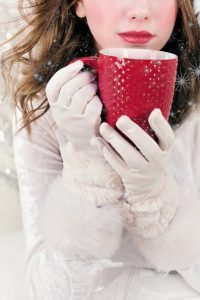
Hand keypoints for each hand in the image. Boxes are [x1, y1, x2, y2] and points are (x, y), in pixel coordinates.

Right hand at [46, 60, 102, 156]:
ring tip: (95, 86)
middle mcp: (61, 113)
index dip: (66, 72)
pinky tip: (98, 100)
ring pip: (82, 95)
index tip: (79, 63)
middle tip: (92, 75)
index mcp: (54, 106)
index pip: (54, 86)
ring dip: (91, 87)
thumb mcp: (66, 106)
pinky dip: (97, 99)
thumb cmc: (76, 118)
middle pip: (69, 88)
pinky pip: (93, 105)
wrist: (84, 143)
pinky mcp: (87, 124)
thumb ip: (68, 90)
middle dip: (83, 77)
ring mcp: (74, 119)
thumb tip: (82, 66)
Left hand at [91, 109, 177, 236]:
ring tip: (103, 127)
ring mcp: (142, 171)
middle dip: (134, 133)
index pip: (168, 138)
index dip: (162, 126)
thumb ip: (152, 130)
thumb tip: (138, 104)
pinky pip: (116, 164)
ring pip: (130, 157)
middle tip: (121, 119)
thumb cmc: (150, 156)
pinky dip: (106, 151)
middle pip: (148, 148)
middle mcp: (157, 162)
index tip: (154, 111)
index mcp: (166, 150)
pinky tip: (97, 140)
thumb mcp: (157, 146)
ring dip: (116, 141)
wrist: (147, 186)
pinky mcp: (128, 177)